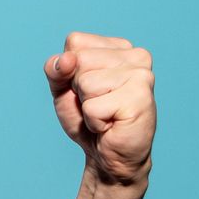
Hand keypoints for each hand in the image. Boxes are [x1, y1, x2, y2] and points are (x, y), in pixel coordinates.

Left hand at [44, 32, 155, 183]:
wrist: (109, 156)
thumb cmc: (88, 120)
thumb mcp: (62, 89)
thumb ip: (56, 69)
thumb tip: (68, 59)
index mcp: (118, 47)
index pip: (75, 42)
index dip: (69, 71)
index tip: (86, 90)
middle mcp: (136, 55)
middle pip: (79, 60)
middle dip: (77, 89)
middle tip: (97, 105)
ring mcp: (142, 75)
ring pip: (85, 83)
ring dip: (87, 106)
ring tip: (105, 114)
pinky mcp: (141, 97)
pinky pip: (93, 107)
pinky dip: (94, 121)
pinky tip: (112, 125)